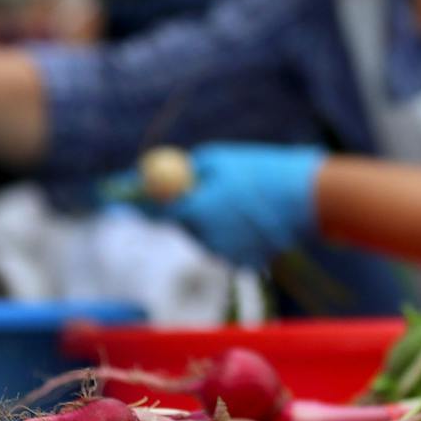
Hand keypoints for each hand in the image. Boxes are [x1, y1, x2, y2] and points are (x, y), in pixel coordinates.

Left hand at [102, 143, 325, 267]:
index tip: (109, 194)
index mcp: (195, 209)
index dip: (129, 200)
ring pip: (205, 235)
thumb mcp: (221, 158)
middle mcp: (205, 238)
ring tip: (243, 199)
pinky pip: (227, 245)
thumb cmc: (265, 171)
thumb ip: (187, 170)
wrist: (310, 198)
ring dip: (212, 219)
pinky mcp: (243, 262)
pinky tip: (256, 218)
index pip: (152, 208)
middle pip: (181, 223)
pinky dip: (233, 232)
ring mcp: (225, 254)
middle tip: (201, 188)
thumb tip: (159, 173)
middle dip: (186, 207)